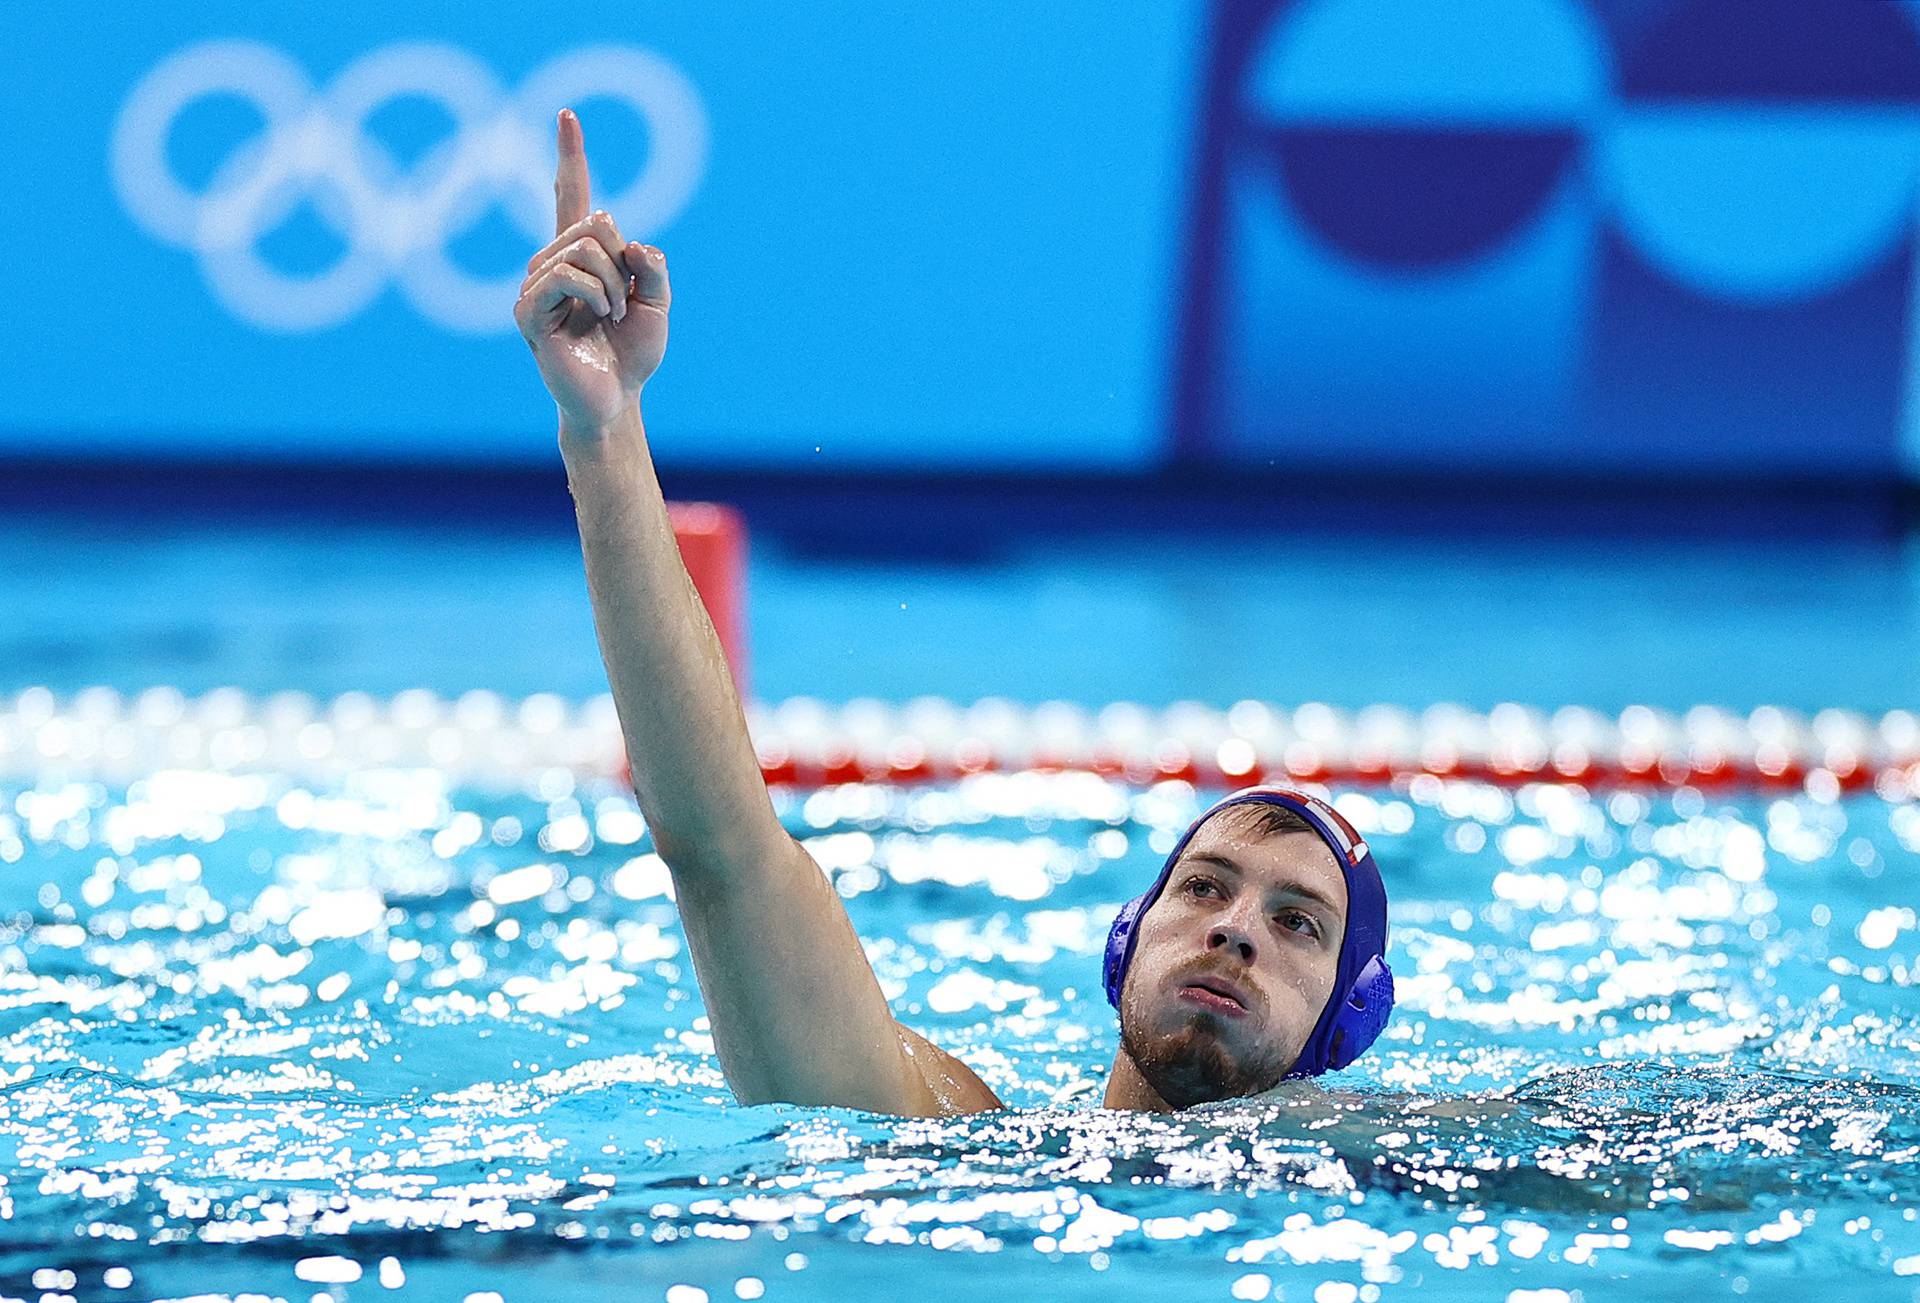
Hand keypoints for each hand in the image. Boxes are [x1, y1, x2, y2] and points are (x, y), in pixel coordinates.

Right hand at [514, 108, 670, 433]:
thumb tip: (628, 240)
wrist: (616, 398)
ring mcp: (535, 286)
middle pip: (594, 222)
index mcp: (579, 257)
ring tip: (611, 315)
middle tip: (623, 300)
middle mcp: (550, 263)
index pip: (570, 197)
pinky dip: (596, 295)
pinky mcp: (529, 311)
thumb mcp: (658, 302)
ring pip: (583, 249)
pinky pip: (566, 277)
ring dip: (612, 284)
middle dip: (622, 260)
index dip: (570, 157)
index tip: (568, 115)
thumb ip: (651, 265)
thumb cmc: (632, 352)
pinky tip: (599, 317)